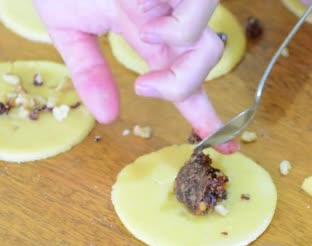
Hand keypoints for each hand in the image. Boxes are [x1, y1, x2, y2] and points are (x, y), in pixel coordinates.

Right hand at [33, 0, 237, 152]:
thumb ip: (88, 70)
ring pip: (205, 44)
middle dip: (182, 88)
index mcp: (148, 36)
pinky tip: (145, 9)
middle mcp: (170, 18)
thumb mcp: (68, 27)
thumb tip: (106, 117)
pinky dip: (172, 22)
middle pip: (204, 66)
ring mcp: (179, 0)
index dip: (204, 116)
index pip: (185, 84)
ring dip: (176, 50)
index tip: (226, 147)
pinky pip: (194, 11)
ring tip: (142, 26)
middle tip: (146, 86)